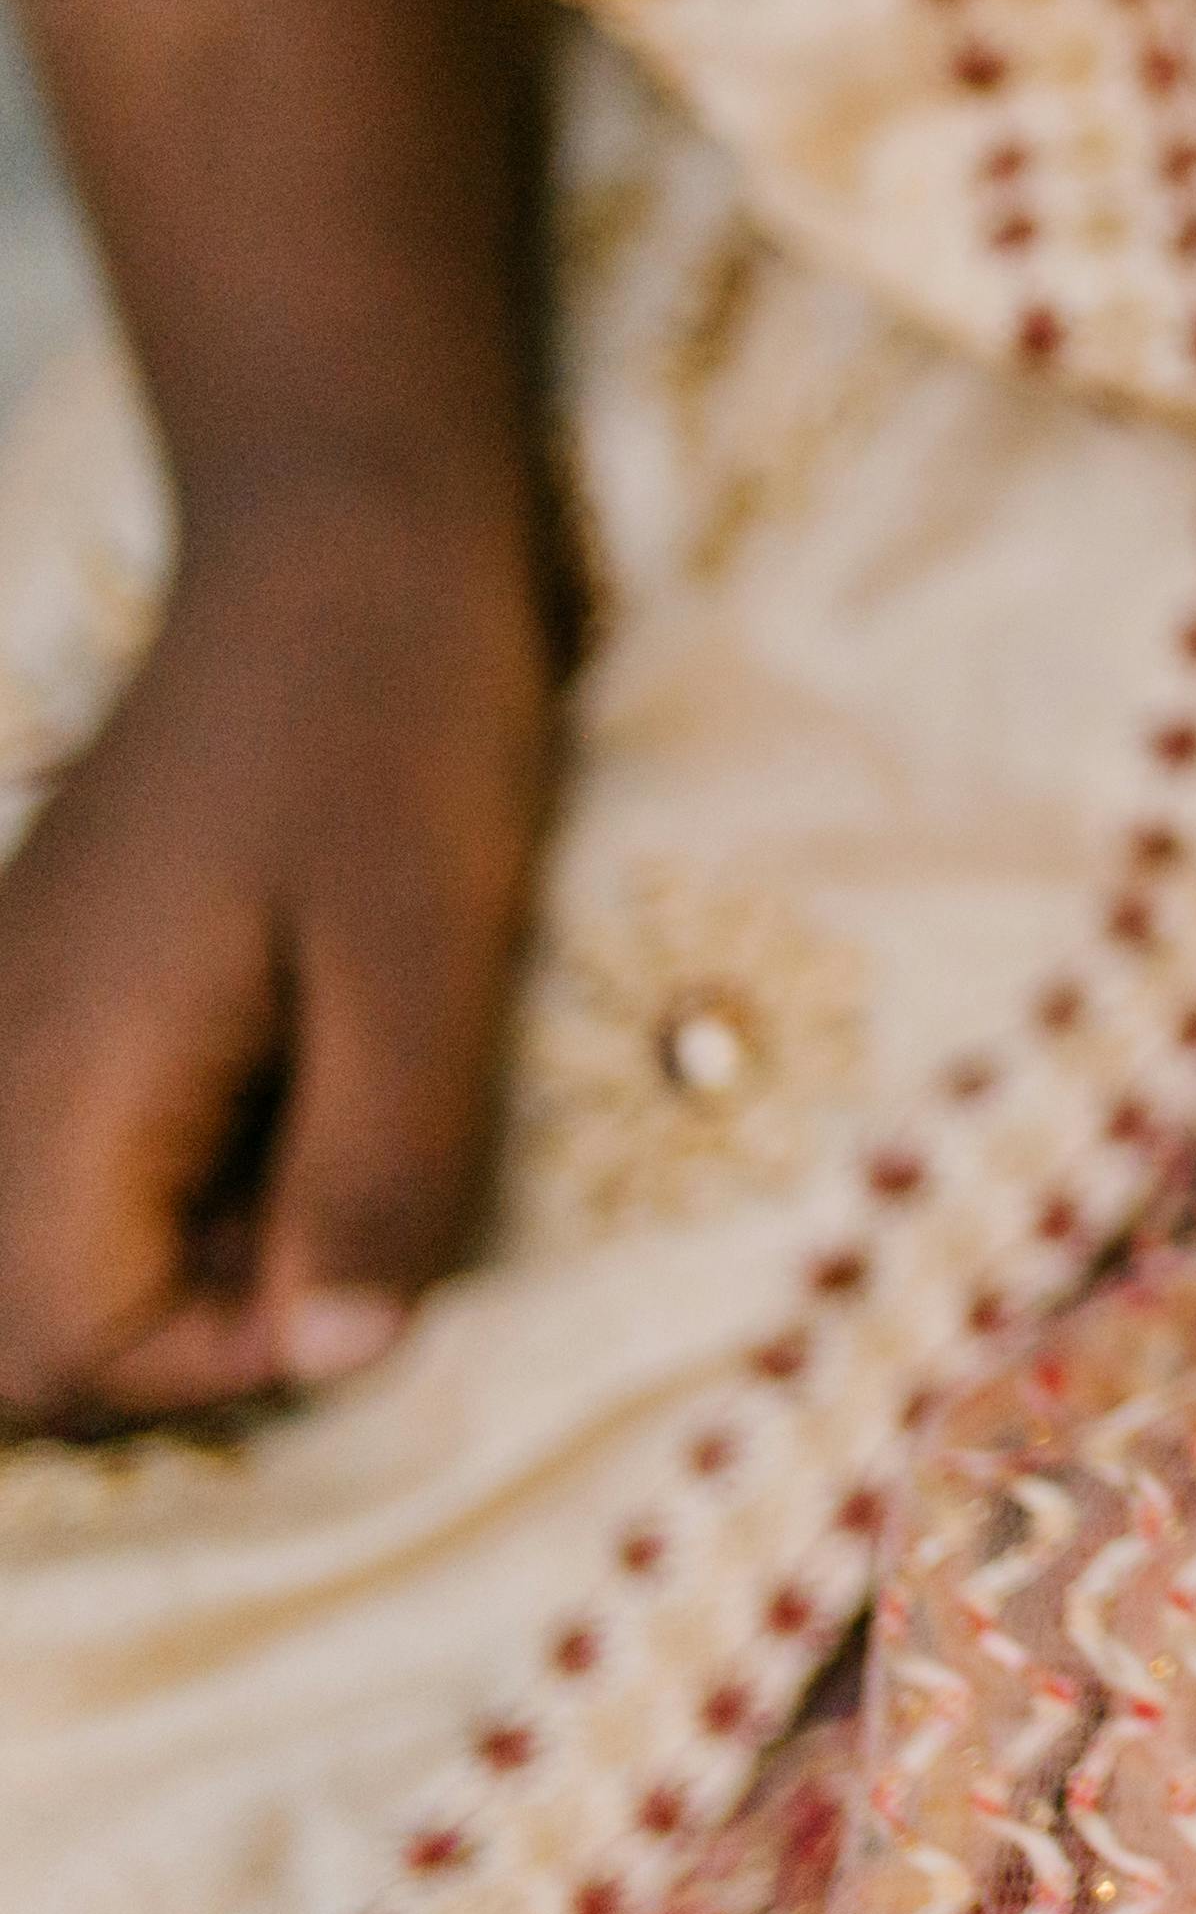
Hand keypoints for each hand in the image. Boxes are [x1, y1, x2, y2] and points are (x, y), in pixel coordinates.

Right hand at [0, 484, 555, 1422]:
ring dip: (177, 1258)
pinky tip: (269, 1086)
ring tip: (306, 1136)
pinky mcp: (36, 995)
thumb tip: (340, 1360)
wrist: (337, 553)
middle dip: (183, 1331)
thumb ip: (378, 1172)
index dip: (233, 1360)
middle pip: (17, 1336)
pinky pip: (52, 1159)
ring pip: (29, 1259)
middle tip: (331, 1202)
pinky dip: (162, 1177)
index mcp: (57, 1073)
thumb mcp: (435, 961)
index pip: (62, 1353)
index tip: (362, 1256)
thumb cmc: (399, 733)